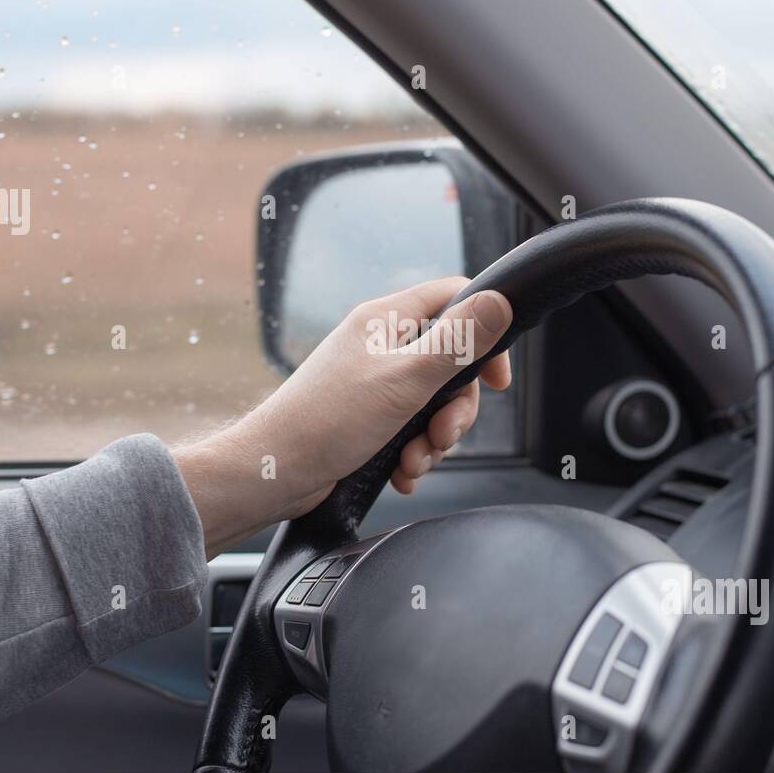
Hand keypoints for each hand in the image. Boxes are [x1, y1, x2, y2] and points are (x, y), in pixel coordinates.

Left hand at [173, 277, 512, 557]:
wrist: (274, 472)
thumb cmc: (328, 421)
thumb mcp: (407, 379)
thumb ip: (458, 342)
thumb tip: (499, 301)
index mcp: (387, 319)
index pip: (453, 299)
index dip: (485, 332)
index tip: (496, 380)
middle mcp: (380, 345)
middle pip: (450, 363)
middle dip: (455, 409)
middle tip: (442, 434)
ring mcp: (373, 381)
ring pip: (433, 403)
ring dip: (433, 439)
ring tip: (413, 461)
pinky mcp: (367, 417)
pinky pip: (411, 429)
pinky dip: (413, 454)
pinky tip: (401, 473)